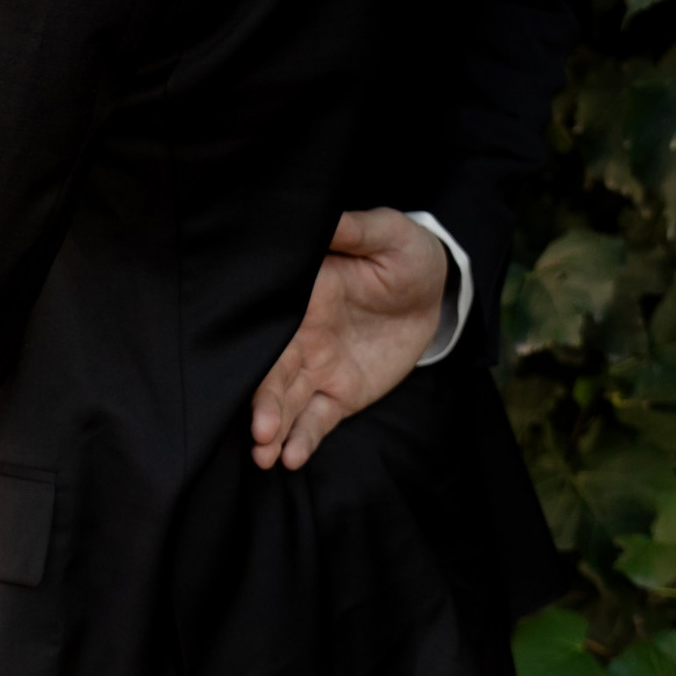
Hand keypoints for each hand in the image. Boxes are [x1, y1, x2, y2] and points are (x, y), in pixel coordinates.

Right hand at [249, 210, 450, 472]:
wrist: (434, 289)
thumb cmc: (404, 251)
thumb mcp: (385, 232)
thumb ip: (353, 230)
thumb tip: (317, 216)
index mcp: (305, 294)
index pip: (270, 324)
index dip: (255, 351)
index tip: (241, 376)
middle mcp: (302, 334)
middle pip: (274, 371)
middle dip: (264, 403)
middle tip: (259, 433)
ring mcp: (319, 367)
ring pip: (289, 401)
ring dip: (275, 427)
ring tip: (265, 456)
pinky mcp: (341, 393)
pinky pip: (318, 419)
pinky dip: (304, 438)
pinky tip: (291, 459)